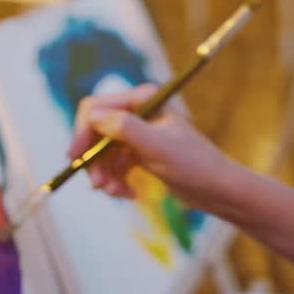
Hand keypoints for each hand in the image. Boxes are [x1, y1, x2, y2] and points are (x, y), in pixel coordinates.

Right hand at [68, 85, 243, 212]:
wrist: (217, 190)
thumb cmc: (194, 164)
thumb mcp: (158, 147)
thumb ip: (125, 129)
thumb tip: (93, 116)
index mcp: (142, 99)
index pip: (96, 108)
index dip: (82, 132)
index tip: (76, 159)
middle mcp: (138, 112)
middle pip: (96, 130)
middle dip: (93, 158)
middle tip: (96, 185)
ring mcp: (138, 134)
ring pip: (102, 151)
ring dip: (104, 174)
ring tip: (115, 193)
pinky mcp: (140, 153)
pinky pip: (114, 165)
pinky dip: (115, 180)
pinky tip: (127, 193)